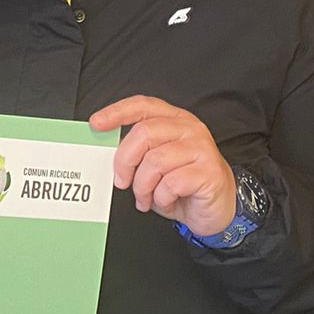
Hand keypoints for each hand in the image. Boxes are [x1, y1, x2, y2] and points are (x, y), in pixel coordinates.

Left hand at [88, 96, 236, 236]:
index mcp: (175, 120)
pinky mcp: (209, 171)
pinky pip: (171, 183)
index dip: (117, 112)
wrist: (217, 208)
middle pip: (144, 133)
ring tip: (146, 198)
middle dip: (125, 161)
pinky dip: (161, 198)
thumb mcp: (157, 164)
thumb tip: (108, 151)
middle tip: (122, 181)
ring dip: (143, 186)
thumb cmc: (184, 185)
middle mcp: (189, 129)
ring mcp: (201, 149)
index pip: (143, 105)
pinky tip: (166, 201)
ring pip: (155, 161)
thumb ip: (138, 151)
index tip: (97, 123)